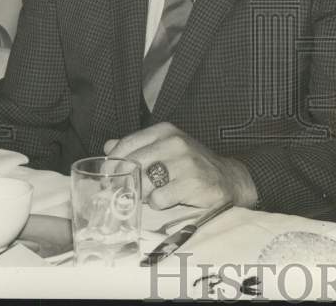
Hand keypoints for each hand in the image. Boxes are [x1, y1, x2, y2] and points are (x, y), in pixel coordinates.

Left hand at [103, 123, 257, 209]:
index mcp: (165, 131)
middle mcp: (175, 142)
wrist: (228, 179)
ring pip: (144, 184)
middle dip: (125, 184)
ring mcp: (185, 162)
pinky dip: (160, 204)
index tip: (108, 179)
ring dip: (144, 196)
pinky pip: (159, 199)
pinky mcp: (193, 183)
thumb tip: (108, 146)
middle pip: (132, 166)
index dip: (112, 165)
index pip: (125, 146)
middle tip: (126, 195)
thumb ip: (137, 147)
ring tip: (154, 196)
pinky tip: (169, 201)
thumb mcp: (165, 150)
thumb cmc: (190, 166)